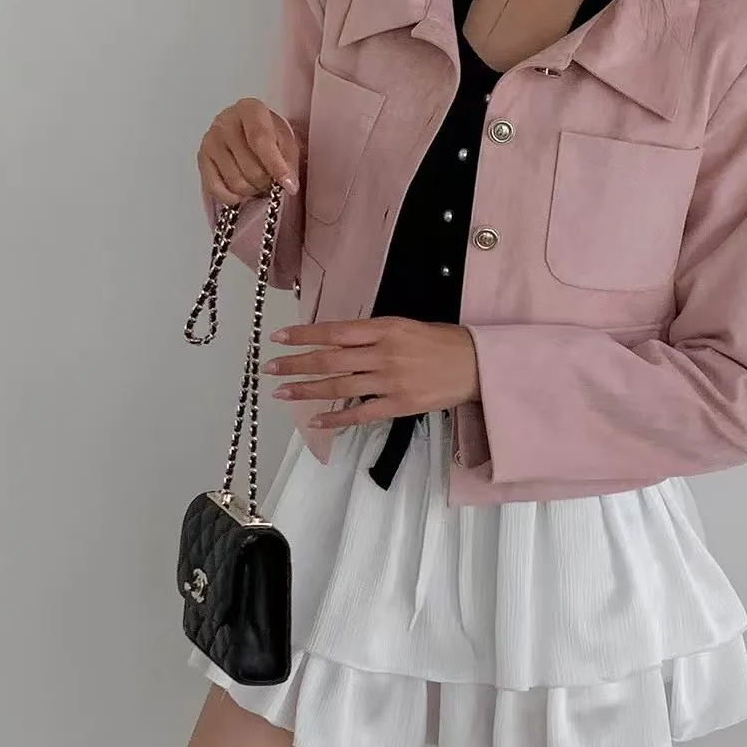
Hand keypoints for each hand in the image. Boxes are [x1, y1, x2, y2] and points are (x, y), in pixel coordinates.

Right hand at [198, 98, 300, 206]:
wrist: (244, 128)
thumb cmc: (268, 133)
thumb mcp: (286, 140)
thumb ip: (288, 160)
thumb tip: (288, 185)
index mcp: (249, 110)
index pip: (260, 140)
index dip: (276, 166)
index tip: (288, 185)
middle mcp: (225, 122)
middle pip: (250, 168)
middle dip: (266, 182)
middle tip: (272, 181)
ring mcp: (210, 140)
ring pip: (235, 182)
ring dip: (252, 190)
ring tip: (258, 183)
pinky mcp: (201, 158)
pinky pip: (216, 189)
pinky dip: (232, 197)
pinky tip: (241, 192)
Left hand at [262, 318, 479, 428]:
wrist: (477, 365)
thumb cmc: (441, 342)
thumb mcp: (405, 325)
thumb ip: (372, 334)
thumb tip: (336, 342)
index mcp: (385, 328)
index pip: (335, 331)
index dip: (304, 335)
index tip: (278, 338)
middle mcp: (384, 353)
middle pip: (330, 360)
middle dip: (295, 364)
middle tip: (269, 367)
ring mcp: (391, 381)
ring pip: (339, 387)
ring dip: (307, 390)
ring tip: (283, 392)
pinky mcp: (400, 406)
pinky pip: (361, 414)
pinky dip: (336, 419)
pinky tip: (316, 421)